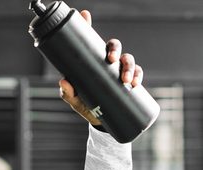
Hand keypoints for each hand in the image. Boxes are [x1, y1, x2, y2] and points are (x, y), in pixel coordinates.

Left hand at [59, 9, 143, 125]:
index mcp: (92, 60)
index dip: (87, 25)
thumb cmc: (85, 104)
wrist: (99, 121)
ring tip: (126, 79)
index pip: (90, 41)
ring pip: (127, 59)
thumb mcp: (74, 99)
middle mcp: (106, 62)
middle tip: (112, 59)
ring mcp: (118, 71)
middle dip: (115, 49)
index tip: (85, 15)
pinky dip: (138, 75)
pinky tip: (136, 82)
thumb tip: (64, 82)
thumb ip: (67, 92)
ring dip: (129, 66)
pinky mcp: (129, 81)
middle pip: (113, 46)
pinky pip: (138, 73)